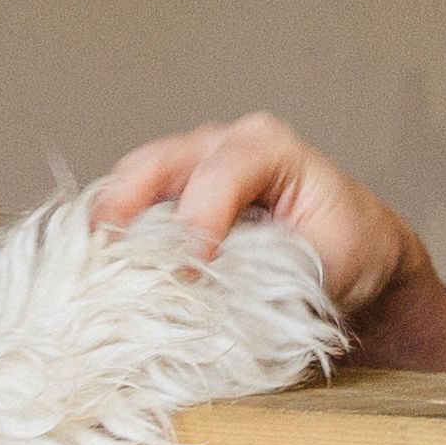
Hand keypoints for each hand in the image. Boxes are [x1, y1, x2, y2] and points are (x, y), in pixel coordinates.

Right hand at [92, 114, 445, 374]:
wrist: (356, 251)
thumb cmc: (348, 251)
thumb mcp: (330, 263)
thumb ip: (275, 273)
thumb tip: (217, 300)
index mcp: (269, 148)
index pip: (221, 175)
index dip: (199, 222)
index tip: (189, 273)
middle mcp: (222, 144)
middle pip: (159, 163)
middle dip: (126, 206)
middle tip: (102, 255)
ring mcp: (190, 165)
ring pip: (133, 180)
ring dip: (110, 223)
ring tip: (89, 266)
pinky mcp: (171, 196)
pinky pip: (131, 204)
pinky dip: (113, 235)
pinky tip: (99, 269)